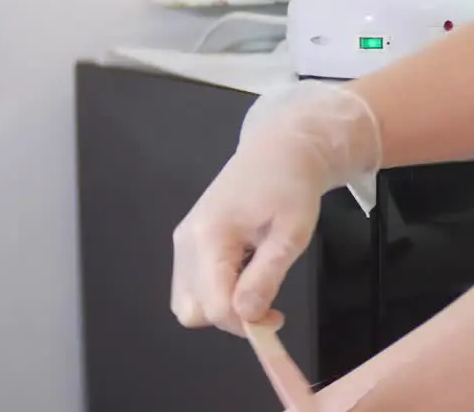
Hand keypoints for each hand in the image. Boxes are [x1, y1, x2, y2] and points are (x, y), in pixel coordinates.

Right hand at [171, 82, 382, 333]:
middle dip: (229, 318)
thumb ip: (266, 277)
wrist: (280, 150)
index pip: (214, 306)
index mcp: (210, 236)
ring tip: (259, 285)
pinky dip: (217, 291)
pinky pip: (192, 284)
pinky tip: (246, 273)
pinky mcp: (187, 241)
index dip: (244, 323)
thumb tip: (247, 317)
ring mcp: (182, 241)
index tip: (277, 318)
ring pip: (188, 301)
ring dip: (222, 306)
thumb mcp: (291, 234)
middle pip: (192, 310)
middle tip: (267, 304)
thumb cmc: (291, 187)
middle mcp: (185, 242)